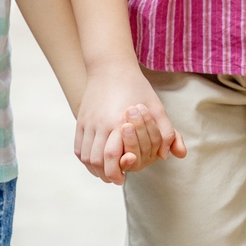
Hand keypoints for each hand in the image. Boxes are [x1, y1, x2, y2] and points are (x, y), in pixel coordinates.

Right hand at [76, 63, 183, 184]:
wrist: (111, 67)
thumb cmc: (137, 88)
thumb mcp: (157, 107)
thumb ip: (166, 132)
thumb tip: (167, 156)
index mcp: (119, 121)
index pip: (112, 157)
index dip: (118, 172)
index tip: (124, 178)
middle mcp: (100, 123)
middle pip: (97, 161)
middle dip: (107, 174)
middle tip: (116, 179)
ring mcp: (88, 122)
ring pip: (86, 156)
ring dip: (95, 169)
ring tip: (107, 172)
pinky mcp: (81, 120)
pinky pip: (79, 147)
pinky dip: (86, 159)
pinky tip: (96, 162)